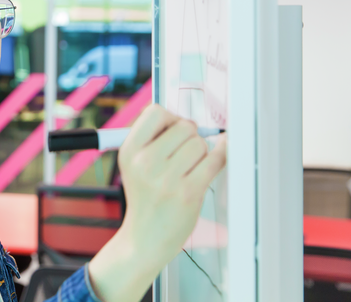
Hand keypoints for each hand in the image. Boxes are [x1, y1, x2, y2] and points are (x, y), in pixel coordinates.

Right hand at [88, 104, 226, 301]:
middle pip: (184, 126)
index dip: (170, 118)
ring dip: (202, 151)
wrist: (145, 238)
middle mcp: (145, 162)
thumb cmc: (145, 197)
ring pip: (200, 143)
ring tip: (191, 167)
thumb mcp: (133, 164)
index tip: (173, 130)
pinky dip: (221, 155)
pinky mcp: (188, 192)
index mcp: (129, 151)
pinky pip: (214, 160)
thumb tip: (180, 117)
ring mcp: (167, 178)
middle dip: (190, 135)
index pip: (156, 111)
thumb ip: (150, 138)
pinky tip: (219, 155)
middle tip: (185, 152)